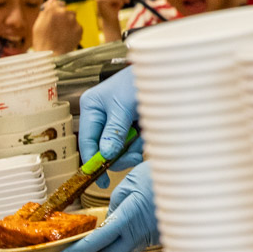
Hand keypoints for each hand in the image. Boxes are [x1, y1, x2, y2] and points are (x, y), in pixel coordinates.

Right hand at [31, 0, 81, 54]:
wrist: (52, 56)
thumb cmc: (42, 41)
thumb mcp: (38, 24)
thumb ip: (46, 9)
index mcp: (52, 10)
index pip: (56, 3)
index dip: (54, 11)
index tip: (53, 18)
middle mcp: (64, 12)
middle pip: (65, 10)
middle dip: (62, 17)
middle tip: (56, 28)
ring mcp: (73, 20)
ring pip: (72, 17)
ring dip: (68, 23)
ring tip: (61, 34)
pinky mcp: (79, 28)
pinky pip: (77, 26)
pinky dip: (73, 30)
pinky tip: (66, 37)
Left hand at [57, 162, 157, 251]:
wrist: (194, 180)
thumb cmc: (161, 176)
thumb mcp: (130, 184)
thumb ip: (116, 204)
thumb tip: (108, 219)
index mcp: (130, 216)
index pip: (99, 240)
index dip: (80, 251)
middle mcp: (142, 232)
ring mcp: (153, 237)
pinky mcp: (161, 237)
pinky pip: (138, 245)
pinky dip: (124, 245)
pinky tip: (117, 241)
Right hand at [77, 68, 143, 183]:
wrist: (165, 72)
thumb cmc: (139, 81)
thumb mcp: (123, 107)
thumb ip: (114, 132)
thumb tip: (105, 154)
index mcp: (91, 108)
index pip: (87, 140)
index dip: (92, 161)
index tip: (100, 179)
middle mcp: (102, 116)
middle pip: (103, 148)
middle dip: (120, 154)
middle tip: (135, 155)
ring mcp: (117, 122)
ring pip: (120, 149)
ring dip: (134, 148)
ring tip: (144, 136)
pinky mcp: (132, 125)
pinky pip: (133, 144)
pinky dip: (141, 143)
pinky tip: (147, 132)